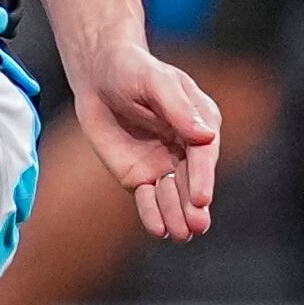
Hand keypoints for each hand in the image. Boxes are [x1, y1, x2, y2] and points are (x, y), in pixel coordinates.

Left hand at [74, 44, 222, 242]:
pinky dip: (153, 214)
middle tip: (196, 226)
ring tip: (180, 234)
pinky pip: (148, 198)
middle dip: (194, 206)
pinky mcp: (140, 176)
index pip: (203, 155)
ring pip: (173, 195)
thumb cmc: (132, 69)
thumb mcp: (154, 80)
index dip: (203, 178)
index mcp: (199, 123)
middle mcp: (185, 148)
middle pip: (191, 181)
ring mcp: (163, 164)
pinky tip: (159, 229)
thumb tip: (204, 135)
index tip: (201, 199)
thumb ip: (178, 107)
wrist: (99, 75)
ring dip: (177, 215)